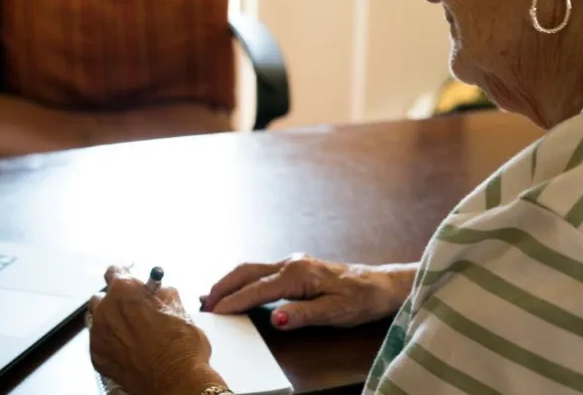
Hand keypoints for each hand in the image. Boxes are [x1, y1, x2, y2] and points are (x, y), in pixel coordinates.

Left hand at [88, 266, 224, 394]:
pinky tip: (127, 349)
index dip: (125, 274)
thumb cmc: (181, 345)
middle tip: (135, 310)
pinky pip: (99, 342)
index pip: (115, 271)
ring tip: (131, 332)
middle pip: (104, 297)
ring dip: (111, 321)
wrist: (176, 382)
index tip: (130, 280)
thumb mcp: (180, 309)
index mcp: (125, 291)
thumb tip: (159, 292)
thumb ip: (163, 295)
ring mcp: (98, 335)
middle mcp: (106, 309)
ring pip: (98, 319)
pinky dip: (110, 343)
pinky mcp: (97, 357)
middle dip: (118, 301)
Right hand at [200, 254, 416, 329]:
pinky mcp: (294, 267)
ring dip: (229, 282)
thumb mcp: (335, 312)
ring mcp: (291, 263)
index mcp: (298, 274)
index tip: (213, 313)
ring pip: (251, 269)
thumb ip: (303, 315)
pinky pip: (260, 272)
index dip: (233, 302)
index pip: (257, 290)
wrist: (380, 285)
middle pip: (246, 272)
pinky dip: (242, 281)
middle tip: (203, 305)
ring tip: (210, 298)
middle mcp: (290, 263)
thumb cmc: (361, 299)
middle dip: (222, 287)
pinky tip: (235, 290)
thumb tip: (277, 319)